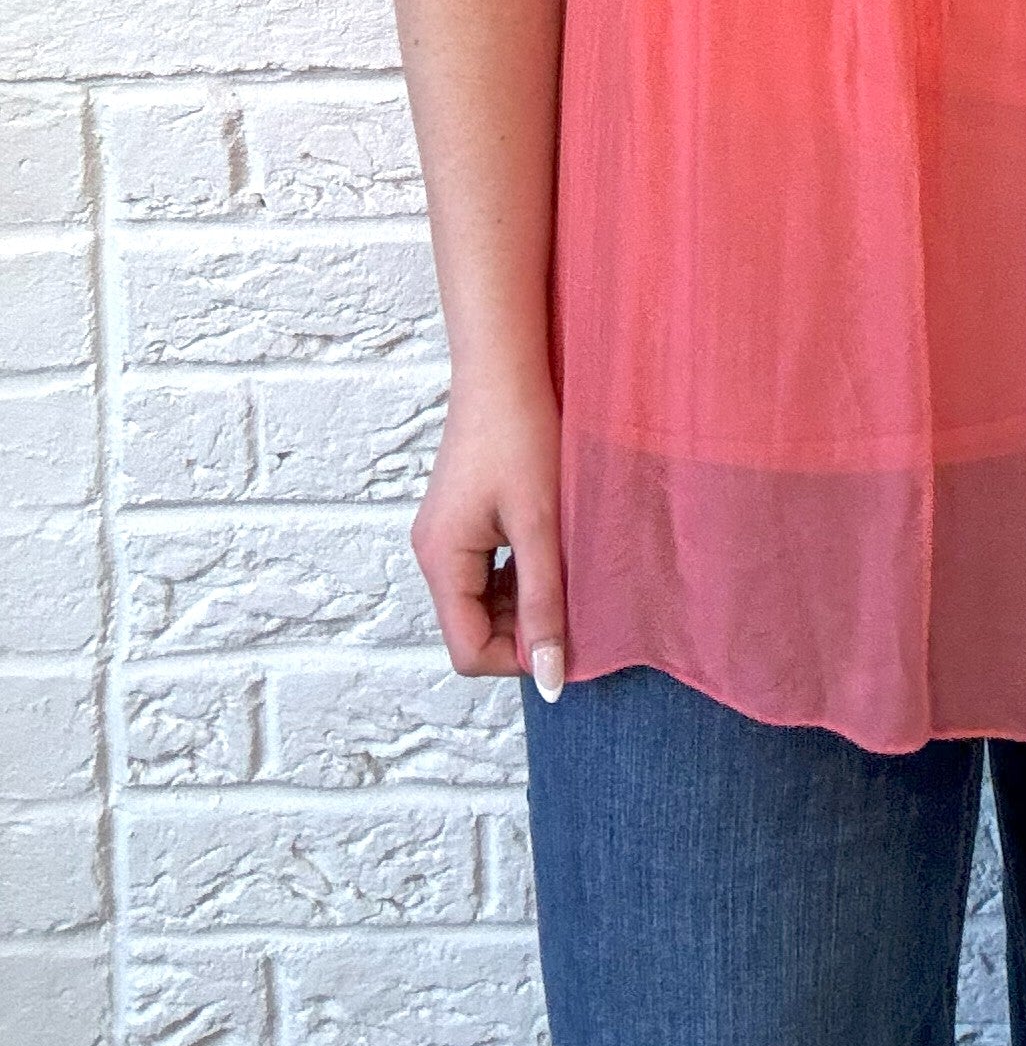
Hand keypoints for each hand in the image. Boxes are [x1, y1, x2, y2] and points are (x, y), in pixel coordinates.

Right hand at [410, 369, 566, 699]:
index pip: (467, 652)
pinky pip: (486, 571)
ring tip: (565, 565)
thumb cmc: (520, 435)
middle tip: (573, 596)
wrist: (505, 367)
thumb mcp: (541, 525)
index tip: (565, 633)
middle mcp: (433, 553)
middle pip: (472, 629)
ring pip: (482, 600)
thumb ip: (544, 604)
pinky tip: (552, 546)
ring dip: (523, 599)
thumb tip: (547, 678)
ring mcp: (445, 535)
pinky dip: (518, 573)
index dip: (518, 657)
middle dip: (522, 628)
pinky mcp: (461, 518)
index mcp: (441, 560)